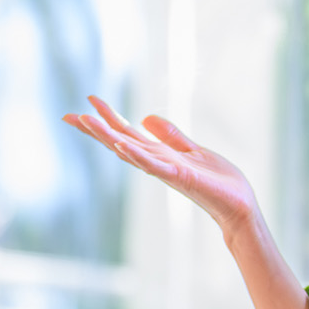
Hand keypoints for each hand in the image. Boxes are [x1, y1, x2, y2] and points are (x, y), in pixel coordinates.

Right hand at [63, 96, 261, 236]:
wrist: (239, 205)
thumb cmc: (219, 182)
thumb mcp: (192, 150)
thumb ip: (171, 135)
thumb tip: (146, 118)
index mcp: (159, 154)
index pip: (127, 134)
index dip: (107, 119)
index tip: (86, 103)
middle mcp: (157, 163)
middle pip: (120, 141)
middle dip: (96, 129)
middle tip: (69, 115)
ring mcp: (165, 171)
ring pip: (130, 151)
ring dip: (108, 137)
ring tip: (87, 122)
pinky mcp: (180, 177)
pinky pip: (154, 165)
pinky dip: (137, 155)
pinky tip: (121, 144)